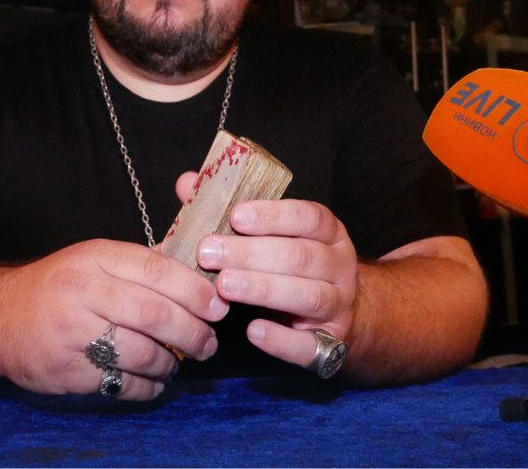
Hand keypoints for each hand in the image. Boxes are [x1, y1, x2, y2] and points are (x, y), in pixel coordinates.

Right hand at [0, 238, 227, 399]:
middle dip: (192, 332)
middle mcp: (83, 292)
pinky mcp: (67, 372)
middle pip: (154, 314)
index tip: (218, 306)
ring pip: (142, 353)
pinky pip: (122, 384)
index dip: (195, 291)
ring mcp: (72, 334)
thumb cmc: (57, 287)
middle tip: (208, 344)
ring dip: (170, 362)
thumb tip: (201, 282)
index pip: (157, 270)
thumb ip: (140, 268)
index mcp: (95, 258)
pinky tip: (153, 380)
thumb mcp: (93, 261)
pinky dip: (147, 386)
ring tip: (178, 362)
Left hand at [176, 172, 357, 371]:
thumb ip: (229, 210)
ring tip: (224, 285)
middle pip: (301, 256)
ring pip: (308, 295)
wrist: (334, 313)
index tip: (235, 216)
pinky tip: (253, 330)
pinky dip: (281, 339)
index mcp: (328, 232)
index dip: (273, 215)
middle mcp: (339, 266)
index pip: (309, 217)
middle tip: (209, 253)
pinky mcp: (330, 342)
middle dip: (252, 254)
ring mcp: (338, 305)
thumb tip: (187, 183)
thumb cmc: (289, 265)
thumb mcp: (269, 234)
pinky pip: (309, 344)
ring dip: (264, 289)